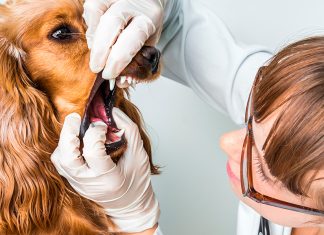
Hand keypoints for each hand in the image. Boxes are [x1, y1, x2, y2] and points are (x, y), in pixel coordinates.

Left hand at [51, 109, 159, 232]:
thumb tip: (114, 112)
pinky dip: (65, 148)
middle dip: (67, 134)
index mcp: (108, 178)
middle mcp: (89, 183)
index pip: (93, 153)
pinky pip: (61, 163)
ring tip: (76, 129)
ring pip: (60, 160)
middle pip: (67, 158)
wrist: (130, 206)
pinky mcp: (73, 183)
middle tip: (75, 118)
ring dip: (64, 141)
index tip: (103, 124)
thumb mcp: (140, 155)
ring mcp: (78, 184)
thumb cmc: (137, 181)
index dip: (96, 133)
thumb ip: (129, 131)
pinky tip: (76, 141)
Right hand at [83, 0, 164, 78]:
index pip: (132, 40)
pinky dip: (90, 26)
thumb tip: (121, 83)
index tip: (109, 74)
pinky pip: (91, 8)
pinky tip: (94, 38)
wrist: (147, 5)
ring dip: (93, 38)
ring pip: (98, 12)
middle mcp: (133, 5)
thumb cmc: (146, 29)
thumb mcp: (148, 47)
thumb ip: (135, 64)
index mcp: (149, 20)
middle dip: (101, 50)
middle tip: (97, 68)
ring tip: (95, 55)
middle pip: (112, 23)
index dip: (118, 60)